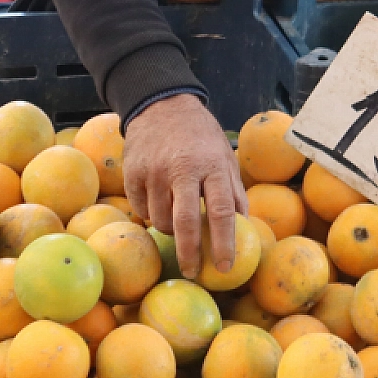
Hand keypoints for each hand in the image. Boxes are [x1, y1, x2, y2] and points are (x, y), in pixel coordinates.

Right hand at [123, 94, 246, 278]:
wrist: (162, 105)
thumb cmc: (200, 137)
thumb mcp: (225, 157)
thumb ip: (234, 191)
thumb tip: (244, 226)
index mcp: (212, 165)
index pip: (222, 212)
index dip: (224, 243)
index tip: (226, 267)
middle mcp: (182, 169)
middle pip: (185, 222)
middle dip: (190, 253)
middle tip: (193, 272)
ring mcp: (154, 171)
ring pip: (161, 219)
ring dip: (171, 229)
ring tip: (177, 220)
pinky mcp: (133, 173)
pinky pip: (141, 210)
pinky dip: (151, 214)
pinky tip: (159, 203)